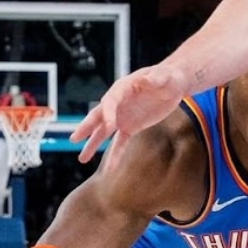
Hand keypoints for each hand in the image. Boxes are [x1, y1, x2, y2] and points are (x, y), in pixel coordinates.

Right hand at [69, 63, 188, 167]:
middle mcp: (118, 103)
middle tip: (74, 138)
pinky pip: (120, 143)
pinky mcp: (130, 128)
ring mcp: (122, 117)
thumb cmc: (169, 77)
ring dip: (92, 144)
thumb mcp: (165, 77)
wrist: (173, 85)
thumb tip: (147, 79)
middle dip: (87, 127)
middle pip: (98, 116)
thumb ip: (155, 78)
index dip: (108, 113)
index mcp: (122, 88)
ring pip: (104, 132)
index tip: (110, 126)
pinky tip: (110, 170)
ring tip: (82, 159)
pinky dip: (115, 155)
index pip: (110, 101)